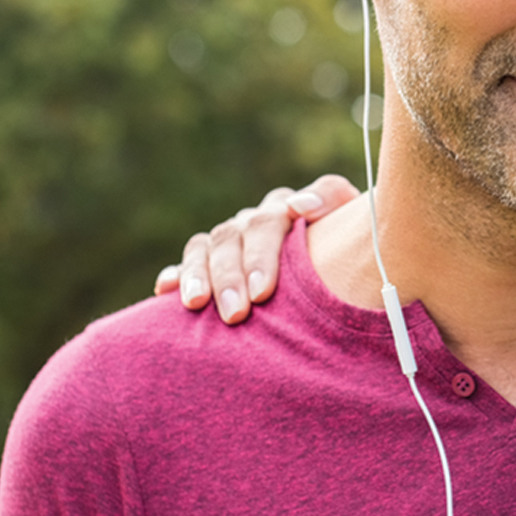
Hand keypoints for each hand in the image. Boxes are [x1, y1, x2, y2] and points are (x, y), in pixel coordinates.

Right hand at [153, 174, 358, 322]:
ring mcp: (228, 241)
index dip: (264, 254)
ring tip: (197, 305)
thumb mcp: (350, 223)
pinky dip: (175, 275)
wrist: (338, 266)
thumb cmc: (347, 249)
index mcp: (284, 210)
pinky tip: (165, 291)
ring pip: (204, 247)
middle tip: (237, 313)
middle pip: (233, 237)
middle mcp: (251, 222)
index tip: (264, 292)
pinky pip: (183, 263)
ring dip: (198, 276)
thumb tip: (301, 206)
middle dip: (231, 277)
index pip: (269, 220)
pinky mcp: (207, 263)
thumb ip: (332, 203)